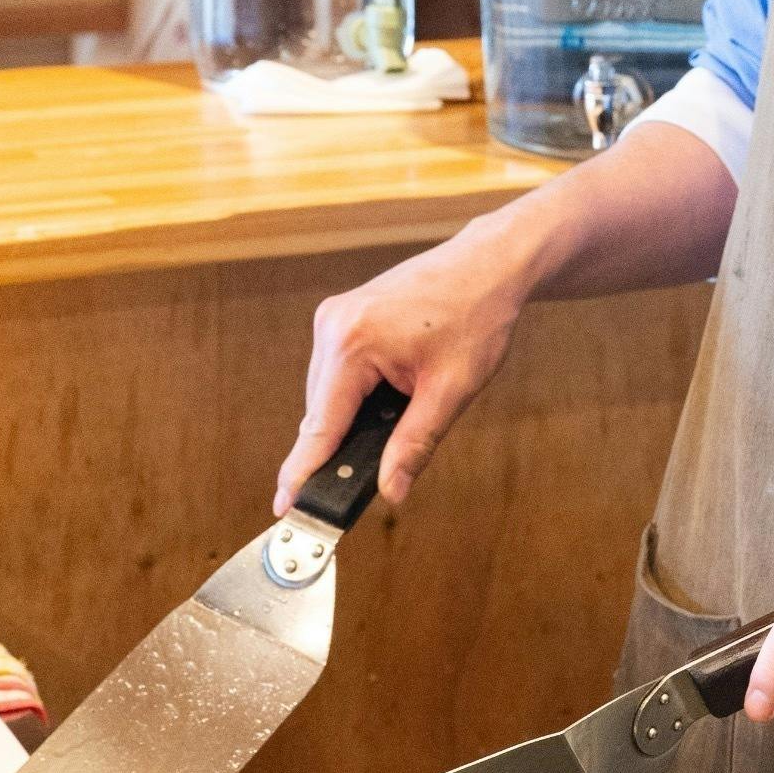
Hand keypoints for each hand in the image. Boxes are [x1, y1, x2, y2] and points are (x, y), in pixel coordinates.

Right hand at [277, 218, 532, 514]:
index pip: (320, 426)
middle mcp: (333, 325)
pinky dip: (354, 395)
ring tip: (393, 424)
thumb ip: (415, 444)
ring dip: (349, 419)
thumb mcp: (451, 389)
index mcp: (353, 343)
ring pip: (327, 394)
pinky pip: (337, 372)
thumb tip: (391, 491)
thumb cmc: (476, 317)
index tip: (284, 508)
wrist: (489, 264)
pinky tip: (384, 401)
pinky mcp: (344, 316)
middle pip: (321, 413)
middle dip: (338, 448)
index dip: (303, 472)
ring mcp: (334, 317)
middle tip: (361, 484)